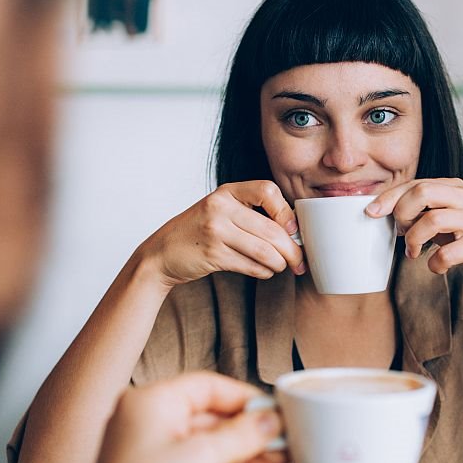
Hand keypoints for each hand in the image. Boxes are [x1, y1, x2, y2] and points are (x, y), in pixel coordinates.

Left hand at [74, 373, 287, 462]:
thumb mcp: (202, 458)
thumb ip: (242, 434)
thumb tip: (268, 419)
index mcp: (152, 403)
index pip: (208, 387)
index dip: (246, 399)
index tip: (275, 411)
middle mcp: (150, 423)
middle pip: (214, 421)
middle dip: (253, 440)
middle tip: (283, 447)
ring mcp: (154, 455)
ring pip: (212, 451)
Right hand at [141, 181, 304, 288]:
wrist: (162, 252)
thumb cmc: (199, 231)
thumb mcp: (221, 210)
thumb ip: (251, 213)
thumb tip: (294, 230)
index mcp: (227, 192)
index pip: (267, 190)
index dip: (286, 211)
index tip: (293, 229)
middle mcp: (220, 207)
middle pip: (271, 229)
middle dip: (292, 250)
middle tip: (299, 261)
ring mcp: (216, 231)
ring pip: (264, 250)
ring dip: (279, 263)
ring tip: (282, 267)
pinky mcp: (213, 255)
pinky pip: (251, 266)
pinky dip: (264, 271)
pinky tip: (265, 271)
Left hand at [366, 178, 462, 294]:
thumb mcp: (445, 218)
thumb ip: (421, 209)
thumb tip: (380, 208)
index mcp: (457, 188)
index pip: (416, 183)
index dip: (389, 197)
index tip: (371, 212)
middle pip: (423, 192)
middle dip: (402, 214)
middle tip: (400, 234)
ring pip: (433, 220)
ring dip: (414, 240)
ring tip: (413, 253)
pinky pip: (448, 253)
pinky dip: (434, 263)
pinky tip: (436, 266)